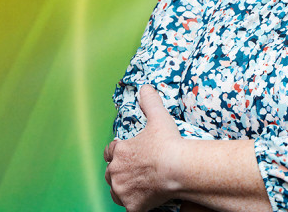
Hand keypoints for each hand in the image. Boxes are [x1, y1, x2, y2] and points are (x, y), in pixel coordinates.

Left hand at [105, 85, 184, 211]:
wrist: (178, 169)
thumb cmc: (168, 144)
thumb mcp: (159, 117)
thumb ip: (150, 102)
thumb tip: (145, 88)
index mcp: (120, 151)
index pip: (109, 152)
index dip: (117, 152)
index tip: (125, 153)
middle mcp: (116, 171)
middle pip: (111, 173)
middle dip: (121, 172)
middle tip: (138, 171)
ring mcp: (122, 190)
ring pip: (116, 191)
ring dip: (124, 188)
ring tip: (140, 185)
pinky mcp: (132, 205)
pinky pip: (130, 206)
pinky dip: (136, 203)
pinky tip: (147, 199)